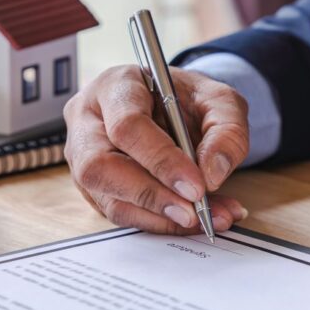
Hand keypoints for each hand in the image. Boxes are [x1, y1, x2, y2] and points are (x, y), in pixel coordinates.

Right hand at [63, 64, 249, 233]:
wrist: (170, 108)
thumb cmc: (185, 99)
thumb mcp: (218, 100)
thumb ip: (227, 130)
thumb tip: (212, 175)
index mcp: (115, 87)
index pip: (126, 126)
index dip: (160, 160)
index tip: (196, 186)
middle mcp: (87, 121)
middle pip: (100, 167)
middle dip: (151, 196)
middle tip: (193, 212)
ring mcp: (82, 156)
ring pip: (107, 198)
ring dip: (159, 216)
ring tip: (204, 219)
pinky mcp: (92, 186)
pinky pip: (119, 213)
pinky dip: (158, 222)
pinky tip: (190, 220)